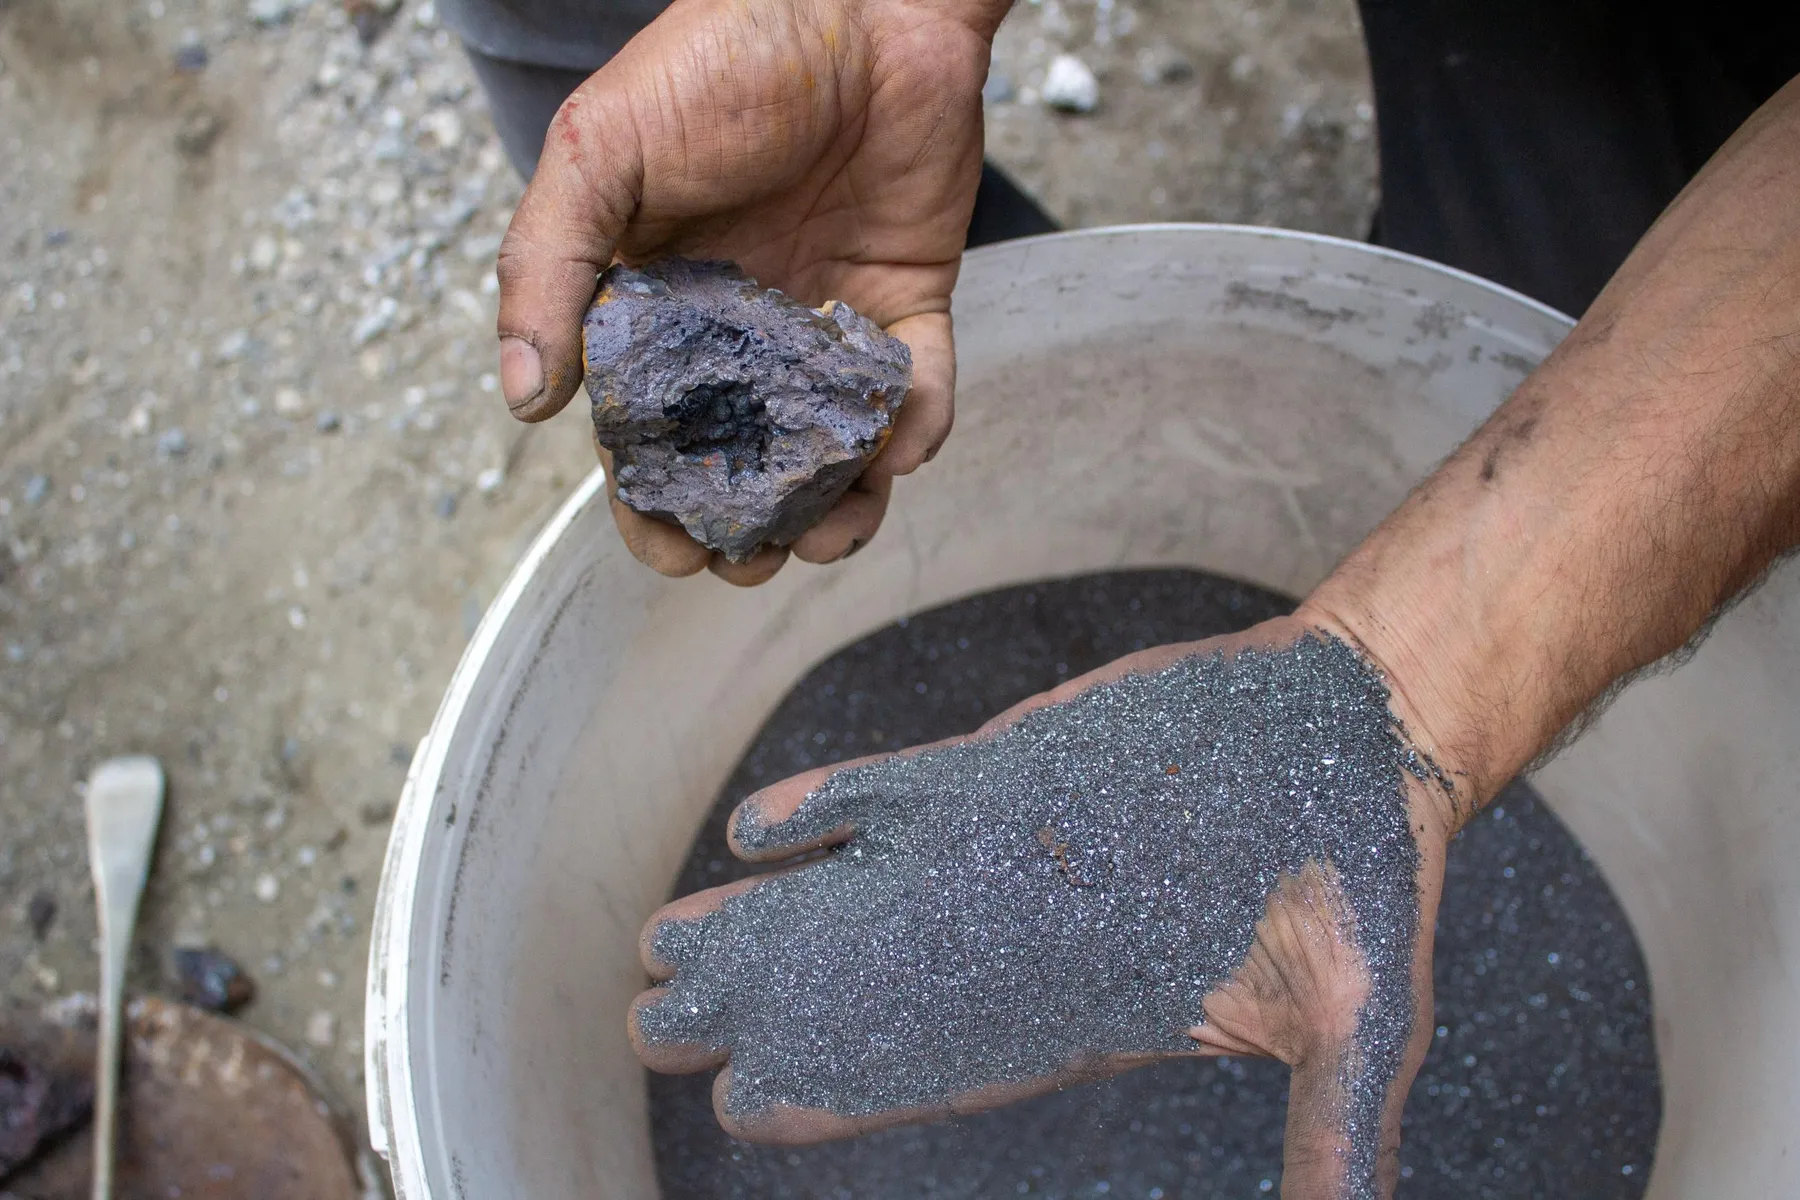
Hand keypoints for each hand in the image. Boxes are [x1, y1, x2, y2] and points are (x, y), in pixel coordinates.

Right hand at [497, 0, 1001, 584]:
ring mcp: (824, 320)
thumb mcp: (603, 150)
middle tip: (750, 558)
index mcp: (656, 305)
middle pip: (738, 464)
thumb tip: (523, 400)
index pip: (647, 432)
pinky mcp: (905, 303)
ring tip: (832, 536)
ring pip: (829, 451)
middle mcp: (740, 329)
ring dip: (833, 510)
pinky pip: (916, 391)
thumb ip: (549, 266)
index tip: (672, 551)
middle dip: (743, 530)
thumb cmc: (721, 60)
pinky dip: (915, 430)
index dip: (652, 504)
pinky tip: (900, 442)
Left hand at [629, 615, 1461, 1197]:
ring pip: (857, 890)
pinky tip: (749, 831)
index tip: (742, 1107)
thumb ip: (1338, 1138)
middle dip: (759, 1011)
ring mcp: (1006, 845)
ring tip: (660, 946)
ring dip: (761, 917)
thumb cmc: (1372, 871)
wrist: (1359, 728)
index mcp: (1084, 1006)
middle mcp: (1022, 933)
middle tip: (652, 1029)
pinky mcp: (1010, 766)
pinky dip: (821, 808)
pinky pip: (894, 791)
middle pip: (864, 986)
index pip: (938, 1064)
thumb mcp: (1365, 1016)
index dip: (839, 1091)